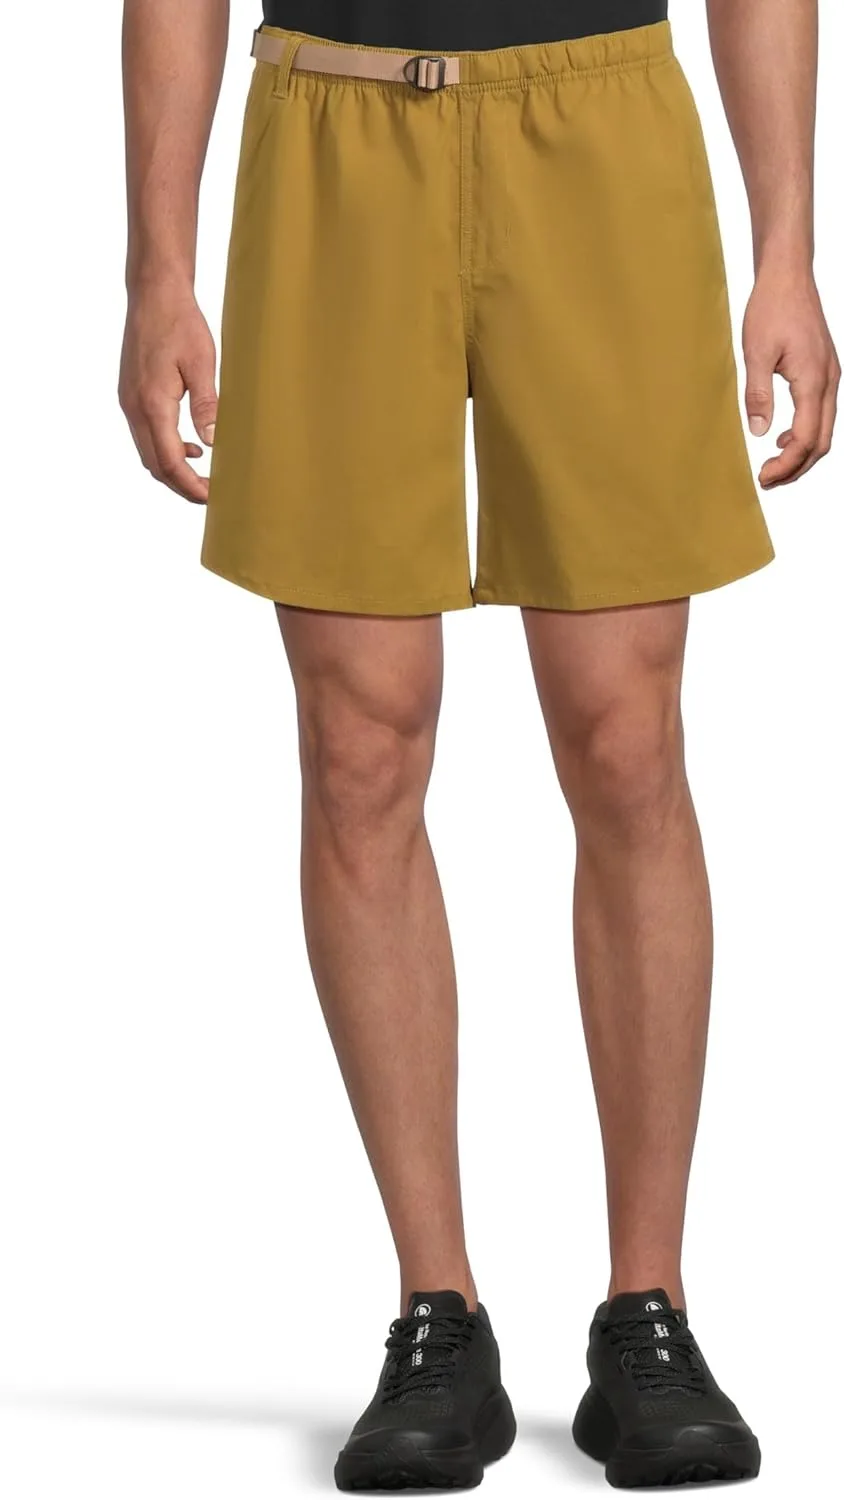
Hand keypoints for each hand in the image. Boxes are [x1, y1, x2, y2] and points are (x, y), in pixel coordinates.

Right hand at [119, 283, 217, 502]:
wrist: (153, 293)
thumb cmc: (180, 323)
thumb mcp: (202, 363)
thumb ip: (206, 405)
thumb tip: (212, 443)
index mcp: (152, 404)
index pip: (169, 461)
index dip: (190, 485)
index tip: (212, 497)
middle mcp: (134, 407)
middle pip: (154, 465)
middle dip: (181, 485)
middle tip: (212, 494)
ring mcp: (128, 402)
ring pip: (147, 453)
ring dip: (173, 469)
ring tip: (204, 476)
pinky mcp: (131, 396)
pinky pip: (145, 435)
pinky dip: (165, 449)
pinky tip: (191, 445)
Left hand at [743, 266, 839, 488]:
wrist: (788, 276)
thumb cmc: (772, 308)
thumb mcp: (755, 353)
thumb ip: (758, 394)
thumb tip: (759, 432)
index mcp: (813, 381)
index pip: (805, 439)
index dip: (785, 465)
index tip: (763, 476)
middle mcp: (829, 381)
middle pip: (821, 442)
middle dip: (796, 467)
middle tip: (767, 480)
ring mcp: (830, 376)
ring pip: (824, 429)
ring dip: (801, 453)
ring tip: (773, 465)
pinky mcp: (825, 371)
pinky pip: (821, 413)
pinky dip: (805, 433)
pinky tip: (782, 437)